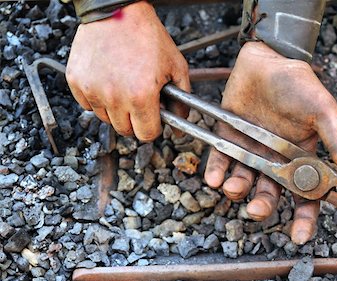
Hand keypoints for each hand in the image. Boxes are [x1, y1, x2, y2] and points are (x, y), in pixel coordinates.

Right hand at [66, 1, 189, 141]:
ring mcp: (93, 90)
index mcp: (141, 95)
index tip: (153, 118)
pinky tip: (107, 80)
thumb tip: (181, 126)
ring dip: (116, 110)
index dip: (153, 127)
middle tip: (139, 100)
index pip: (146, 134)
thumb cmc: (148, 36)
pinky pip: (87, 105)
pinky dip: (98, 99)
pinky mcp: (76, 82)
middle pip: (125, 130)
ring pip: (106, 119)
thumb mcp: (176, 67)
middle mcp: (115, 96)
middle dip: (135, 120)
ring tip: (123, 86)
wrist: (118, 10)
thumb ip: (181, 101)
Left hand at [204, 42, 336, 244]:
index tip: (299, 236)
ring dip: (237, 191)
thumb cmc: (299, 83)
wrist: (268, 58)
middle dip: (263, 206)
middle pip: (270, 194)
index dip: (304, 219)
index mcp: (302, 158)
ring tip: (233, 188)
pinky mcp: (228, 138)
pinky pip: (220, 161)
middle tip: (257, 210)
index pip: (305, 196)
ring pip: (243, 181)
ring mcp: (251, 150)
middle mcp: (276, 159)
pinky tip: (214, 179)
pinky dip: (215, 172)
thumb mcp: (323, 110)